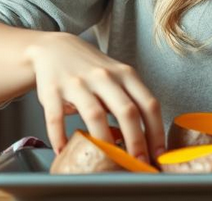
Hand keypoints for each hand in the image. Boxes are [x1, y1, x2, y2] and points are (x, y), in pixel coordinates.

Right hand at [25, 31, 164, 163]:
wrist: (54, 48)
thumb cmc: (92, 70)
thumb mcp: (117, 78)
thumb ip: (130, 102)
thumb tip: (145, 142)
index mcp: (126, 75)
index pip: (149, 104)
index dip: (156, 132)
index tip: (158, 154)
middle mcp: (104, 76)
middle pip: (127, 111)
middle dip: (136, 141)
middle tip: (138, 163)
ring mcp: (78, 82)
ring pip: (95, 114)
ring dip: (103, 141)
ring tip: (106, 162)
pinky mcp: (53, 89)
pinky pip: (56, 117)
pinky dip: (59, 136)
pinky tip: (63, 151)